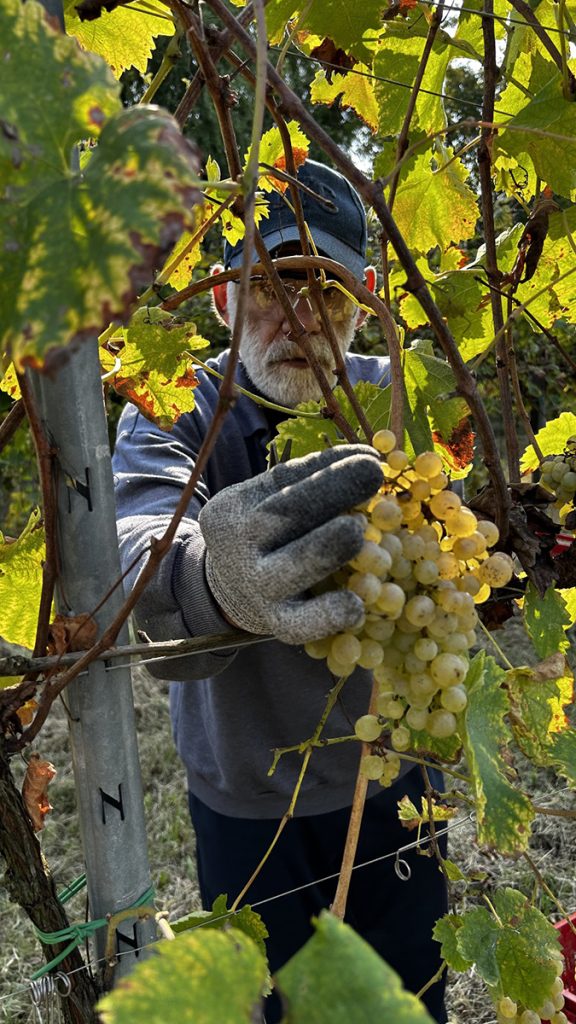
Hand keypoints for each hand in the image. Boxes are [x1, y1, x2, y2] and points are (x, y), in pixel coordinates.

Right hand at [199, 445, 382, 643]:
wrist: (230, 591)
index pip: (284, 478)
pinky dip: (331, 614)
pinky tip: (356, 604)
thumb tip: (369, 457)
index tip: (370, 456)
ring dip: (329, 546)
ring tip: (358, 531)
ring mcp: (258, 587)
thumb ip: (310, 479)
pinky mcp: (278, 624)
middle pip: (284, 514)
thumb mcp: (268, 500)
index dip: (329, 465)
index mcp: (234, 508)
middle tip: (371, 474)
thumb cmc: (266, 534)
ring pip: (293, 565)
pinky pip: (304, 623)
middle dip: (331, 491)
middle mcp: (239, 546)